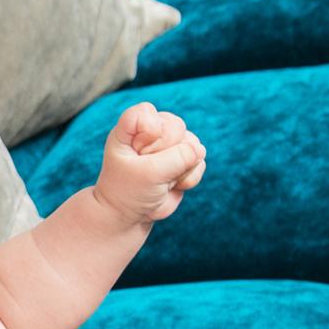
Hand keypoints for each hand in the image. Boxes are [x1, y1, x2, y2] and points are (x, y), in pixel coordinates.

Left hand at [93, 101, 205, 225]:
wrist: (130, 216)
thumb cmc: (128, 191)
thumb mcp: (148, 174)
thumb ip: (177, 158)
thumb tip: (200, 150)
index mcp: (129, 130)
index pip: (146, 112)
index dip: (150, 130)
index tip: (140, 152)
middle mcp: (149, 133)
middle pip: (175, 125)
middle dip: (167, 152)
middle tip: (150, 170)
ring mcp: (169, 145)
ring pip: (191, 143)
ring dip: (180, 168)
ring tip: (160, 181)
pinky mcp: (184, 160)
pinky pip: (199, 161)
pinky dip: (189, 178)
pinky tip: (171, 186)